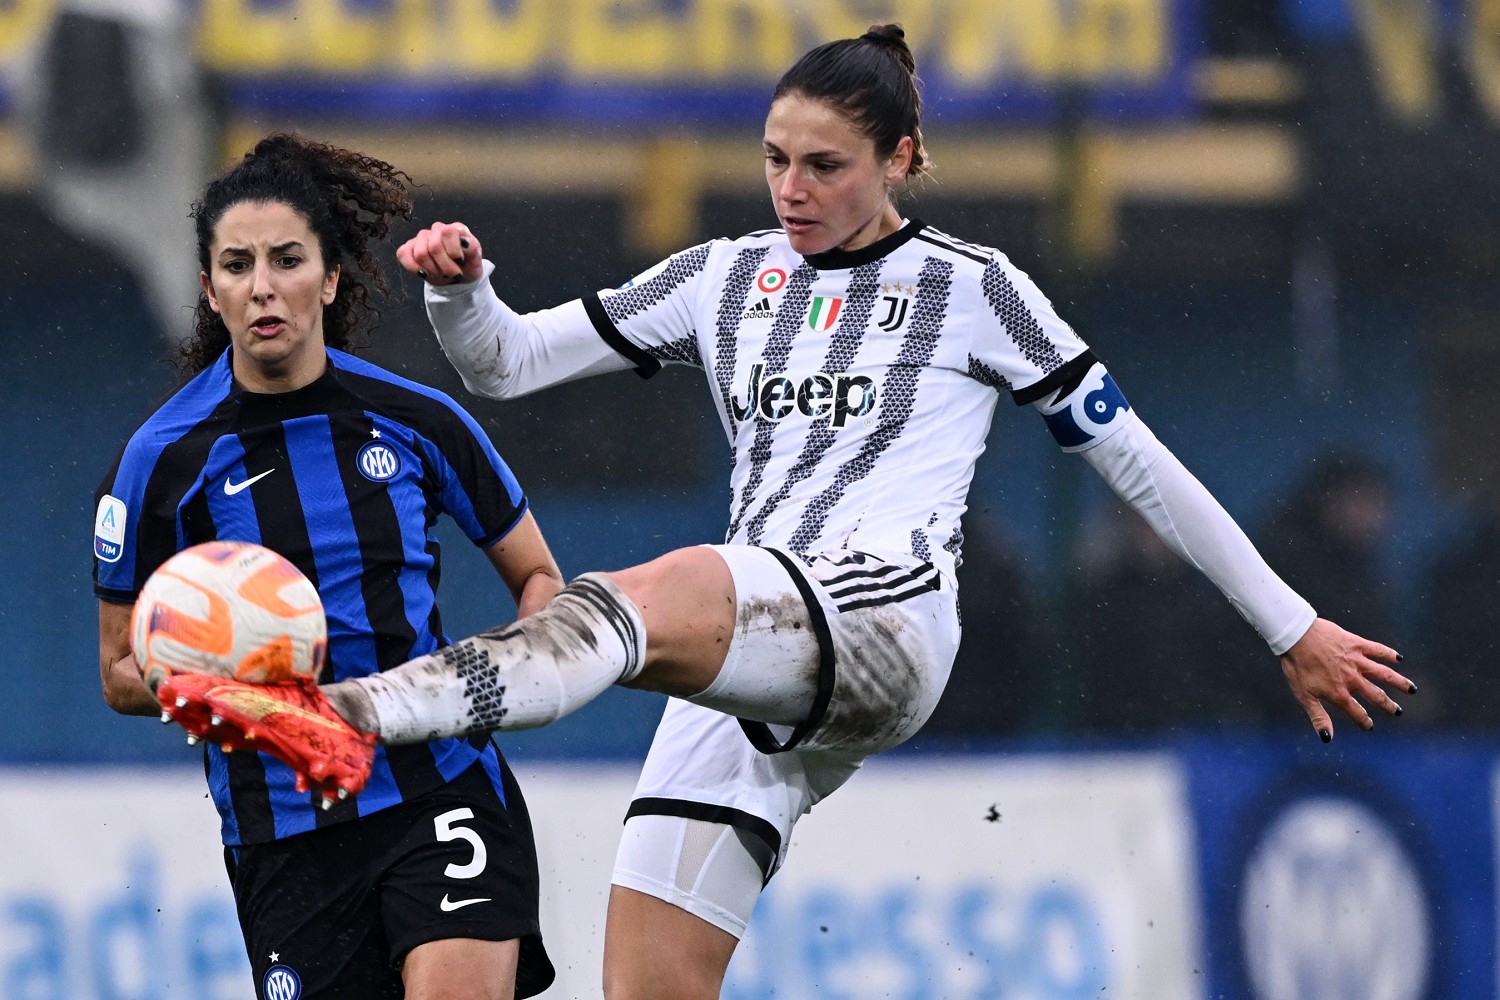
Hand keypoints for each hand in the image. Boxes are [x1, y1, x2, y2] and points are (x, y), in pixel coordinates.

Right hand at [396, 221, 483, 285]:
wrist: (457, 277)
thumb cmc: (467, 266)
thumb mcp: (477, 261)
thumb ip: (473, 249)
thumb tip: (465, 242)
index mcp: (455, 229)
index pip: (448, 232)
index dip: (453, 251)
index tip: (460, 261)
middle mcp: (436, 230)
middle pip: (434, 247)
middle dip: (445, 266)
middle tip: (453, 274)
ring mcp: (421, 238)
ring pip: (420, 254)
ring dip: (433, 270)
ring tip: (441, 274)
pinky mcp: (408, 248)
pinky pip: (403, 254)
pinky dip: (413, 267)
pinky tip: (424, 274)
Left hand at [1279, 617, 1413, 741]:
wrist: (1296, 636)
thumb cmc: (1297, 666)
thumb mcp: (1303, 695)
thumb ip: (1318, 716)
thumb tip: (1327, 738)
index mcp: (1339, 693)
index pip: (1357, 713)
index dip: (1364, 722)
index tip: (1369, 726)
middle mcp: (1352, 679)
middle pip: (1376, 696)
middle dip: (1388, 705)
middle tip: (1397, 712)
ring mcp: (1356, 661)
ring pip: (1384, 674)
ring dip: (1399, 682)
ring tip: (1412, 689)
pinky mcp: (1356, 644)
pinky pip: (1377, 650)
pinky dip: (1389, 654)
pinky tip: (1398, 659)